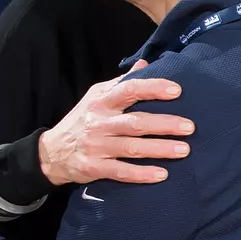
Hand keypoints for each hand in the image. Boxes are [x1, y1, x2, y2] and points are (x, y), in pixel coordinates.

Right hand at [37, 61, 193, 185]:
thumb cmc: (83, 120)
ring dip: (160, 149)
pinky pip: (121, 171)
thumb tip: (146, 64)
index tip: (177, 90)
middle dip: (164, 124)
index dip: (153, 88)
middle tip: (190, 127)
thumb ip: (122, 83)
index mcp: (102, 101)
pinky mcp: (94, 167)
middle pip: (136, 122)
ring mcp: (96, 146)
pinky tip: (162, 175)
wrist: (51, 152)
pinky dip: (141, 174)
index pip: (129, 90)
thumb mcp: (97, 96)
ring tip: (185, 150)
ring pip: (132, 147)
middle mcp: (99, 122)